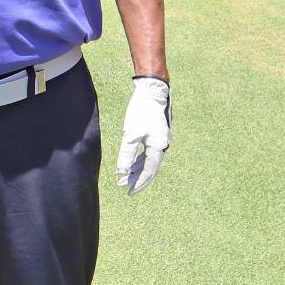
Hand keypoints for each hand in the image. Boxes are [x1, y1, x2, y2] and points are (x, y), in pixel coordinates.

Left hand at [116, 77, 170, 195]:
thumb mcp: (131, 134)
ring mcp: (159, 140)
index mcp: (158, 147)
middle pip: (149, 168)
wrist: (153, 91)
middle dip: (136, 178)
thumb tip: (122, 172)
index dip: (139, 183)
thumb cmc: (142, 111)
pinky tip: (130, 164)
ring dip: (136, 169)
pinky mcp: (155, 134)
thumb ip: (127, 154)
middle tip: (123, 187)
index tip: (129, 193)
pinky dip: (138, 159)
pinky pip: (147, 152)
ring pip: (148, 160)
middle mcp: (162, 146)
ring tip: (124, 178)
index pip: (148, 172)